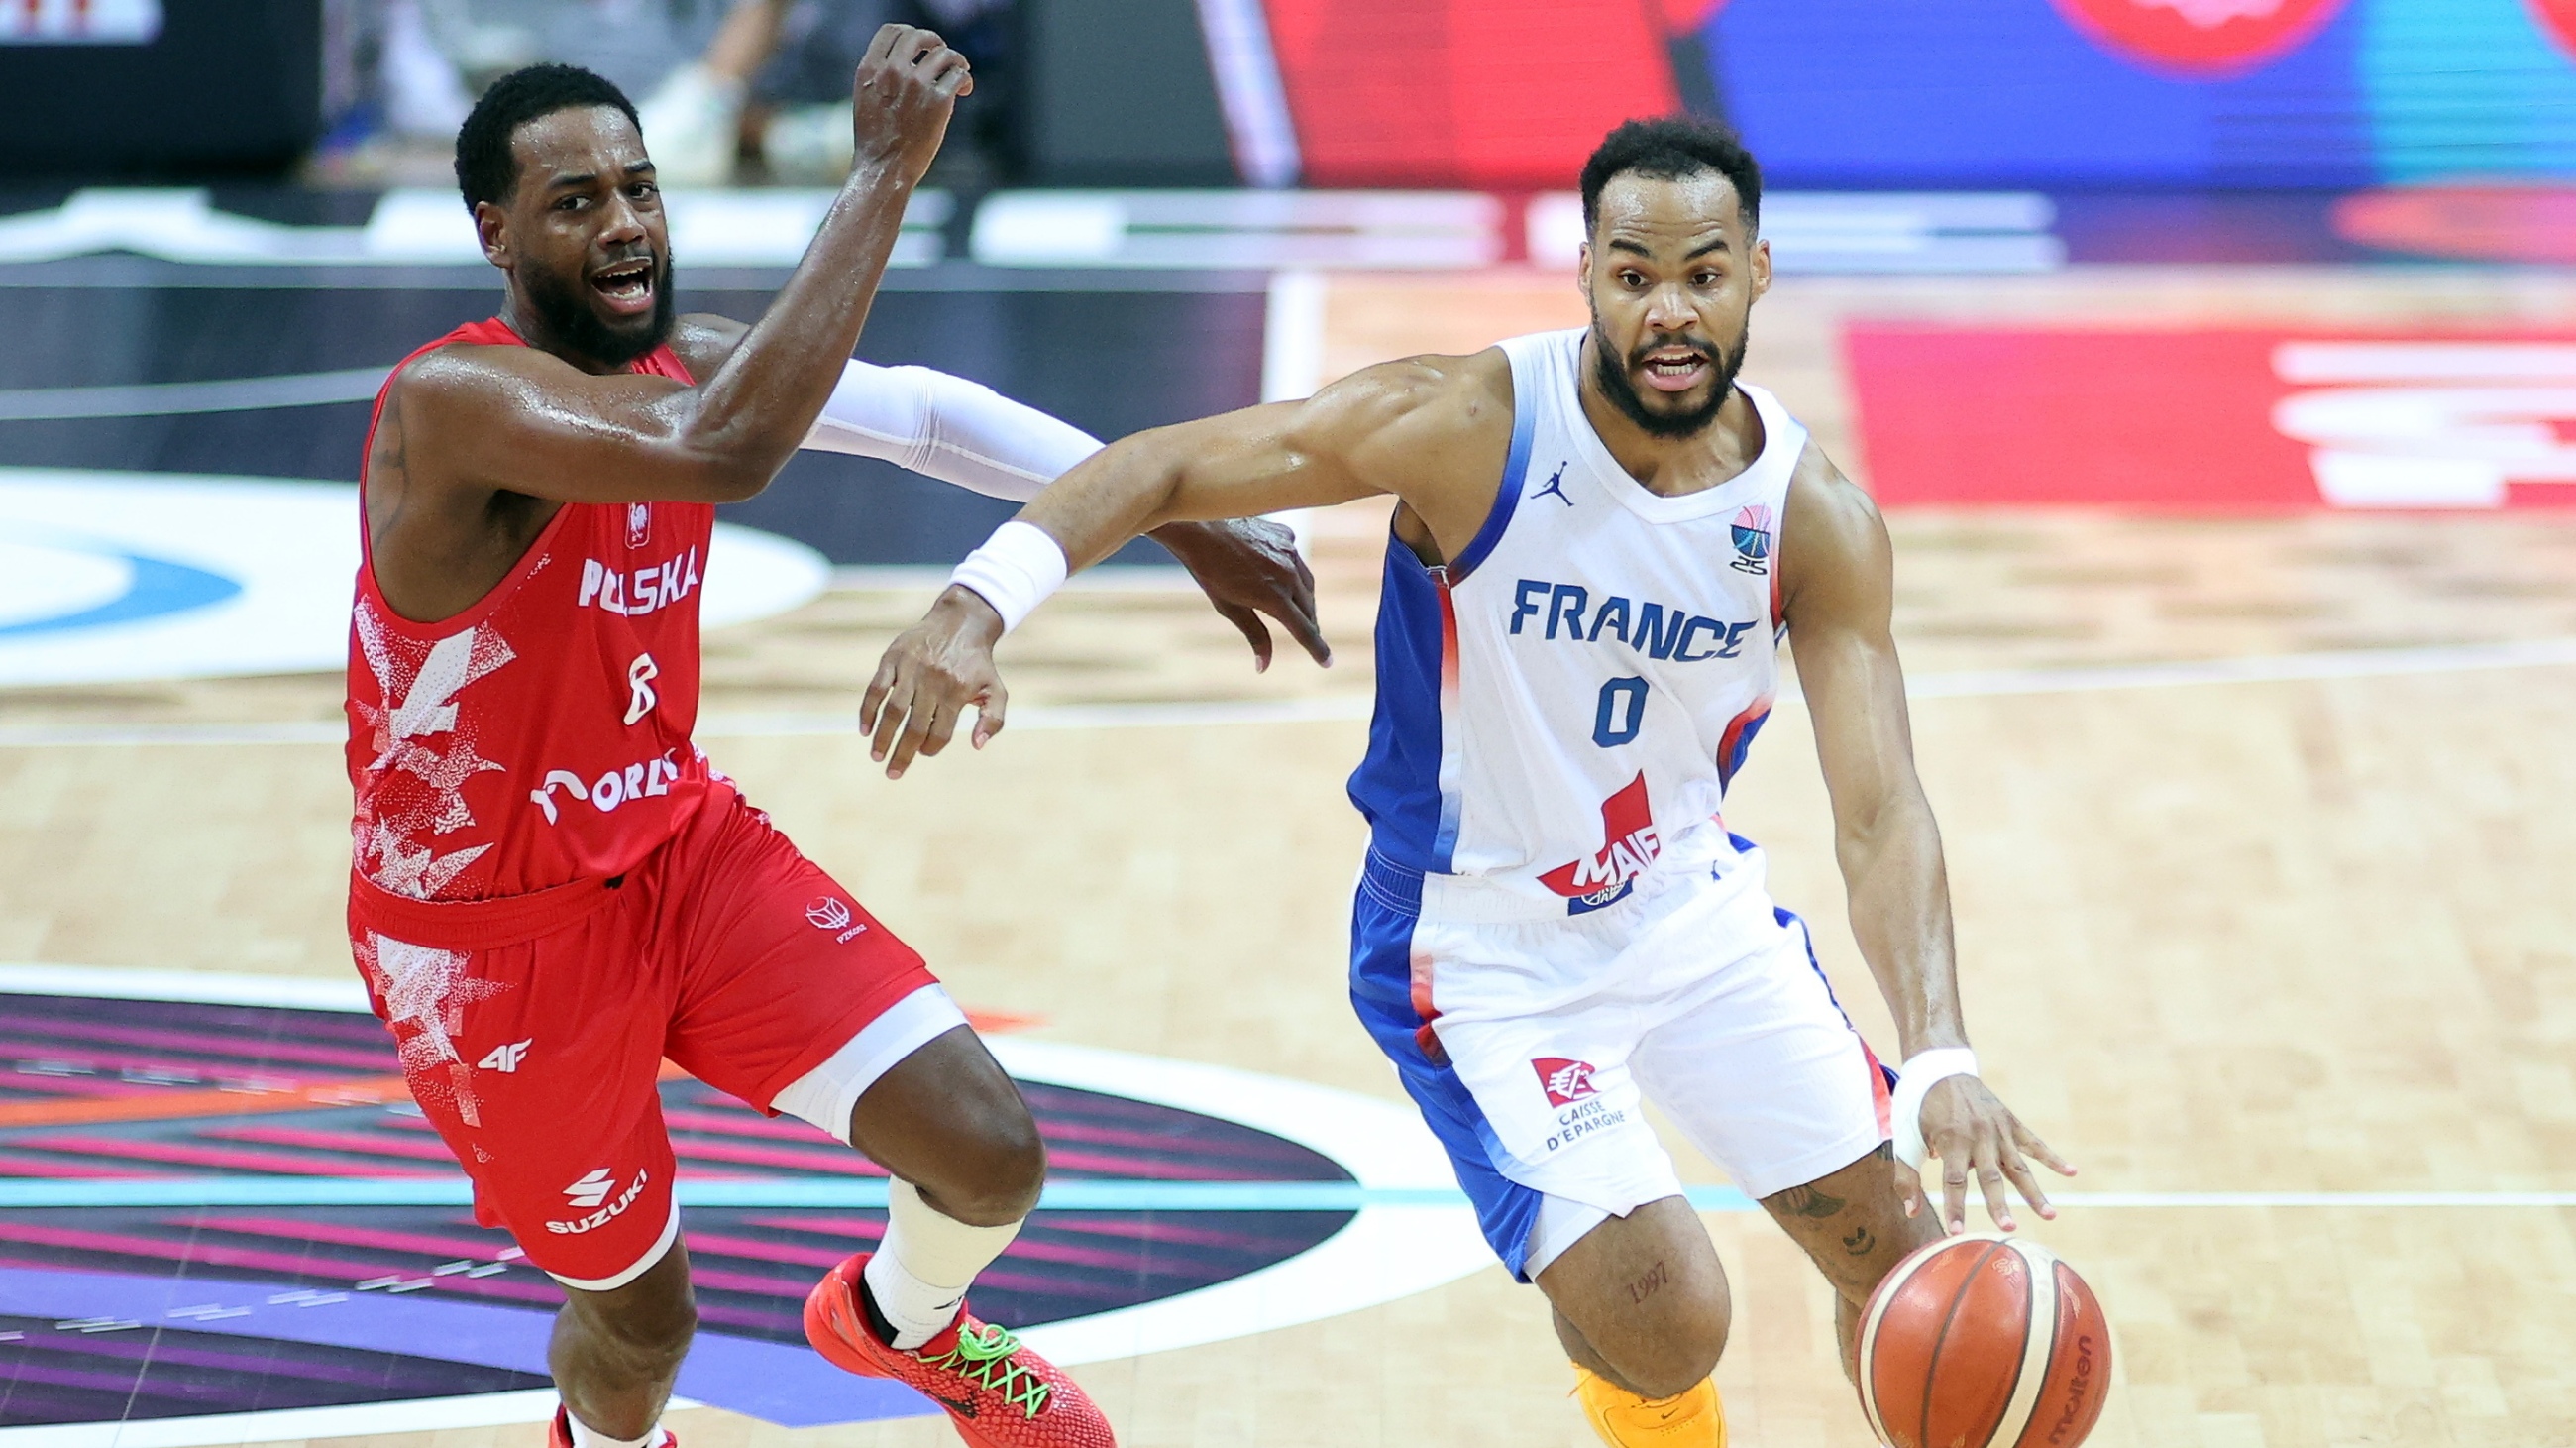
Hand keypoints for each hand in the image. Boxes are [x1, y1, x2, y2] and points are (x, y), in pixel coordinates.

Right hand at [850, 23, 972, 186]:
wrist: (884, 169)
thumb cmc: (876, 139)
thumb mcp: (866, 98)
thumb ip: (882, 75)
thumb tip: (908, 59)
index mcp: (871, 69)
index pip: (892, 31)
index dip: (909, 33)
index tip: (920, 46)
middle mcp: (893, 72)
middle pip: (919, 36)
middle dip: (935, 43)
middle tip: (942, 55)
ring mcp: (917, 85)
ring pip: (945, 54)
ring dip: (956, 61)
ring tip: (958, 72)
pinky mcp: (939, 101)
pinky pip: (959, 75)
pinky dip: (965, 81)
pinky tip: (963, 91)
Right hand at [861, 586, 1006, 777]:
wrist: (960, 623)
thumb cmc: (977, 664)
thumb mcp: (995, 689)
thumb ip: (994, 719)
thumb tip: (978, 745)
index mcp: (957, 692)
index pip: (940, 731)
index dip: (931, 748)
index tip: (923, 753)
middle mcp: (934, 681)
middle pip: (915, 726)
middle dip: (902, 754)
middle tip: (893, 773)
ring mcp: (911, 669)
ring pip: (893, 710)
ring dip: (882, 736)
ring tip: (876, 756)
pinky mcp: (893, 658)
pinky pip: (876, 688)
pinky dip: (868, 709)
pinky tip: (864, 729)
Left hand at [1149, 518, 1330, 671]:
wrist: (1201, 527)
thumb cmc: (1210, 571)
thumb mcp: (1230, 609)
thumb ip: (1254, 636)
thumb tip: (1264, 666)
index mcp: (1275, 597)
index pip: (1304, 630)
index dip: (1317, 649)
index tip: (1327, 663)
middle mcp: (1289, 574)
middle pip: (1309, 608)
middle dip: (1309, 624)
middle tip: (1307, 636)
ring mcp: (1290, 552)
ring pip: (1307, 584)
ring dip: (1304, 600)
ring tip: (1295, 609)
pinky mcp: (1286, 536)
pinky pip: (1297, 560)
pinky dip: (1293, 572)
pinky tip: (1278, 574)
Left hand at [1902, 1076, 2074, 1234]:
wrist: (1940, 1070)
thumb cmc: (1919, 1110)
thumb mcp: (1906, 1140)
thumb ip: (1907, 1177)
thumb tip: (1910, 1213)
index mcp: (1951, 1140)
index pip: (1953, 1182)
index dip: (1954, 1207)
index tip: (1956, 1232)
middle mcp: (1978, 1136)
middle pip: (1990, 1177)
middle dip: (1999, 1204)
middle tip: (2008, 1228)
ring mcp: (1998, 1130)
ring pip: (2019, 1166)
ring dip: (2034, 1192)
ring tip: (2049, 1216)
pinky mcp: (2011, 1123)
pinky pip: (2035, 1143)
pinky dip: (2053, 1157)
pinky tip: (2072, 1172)